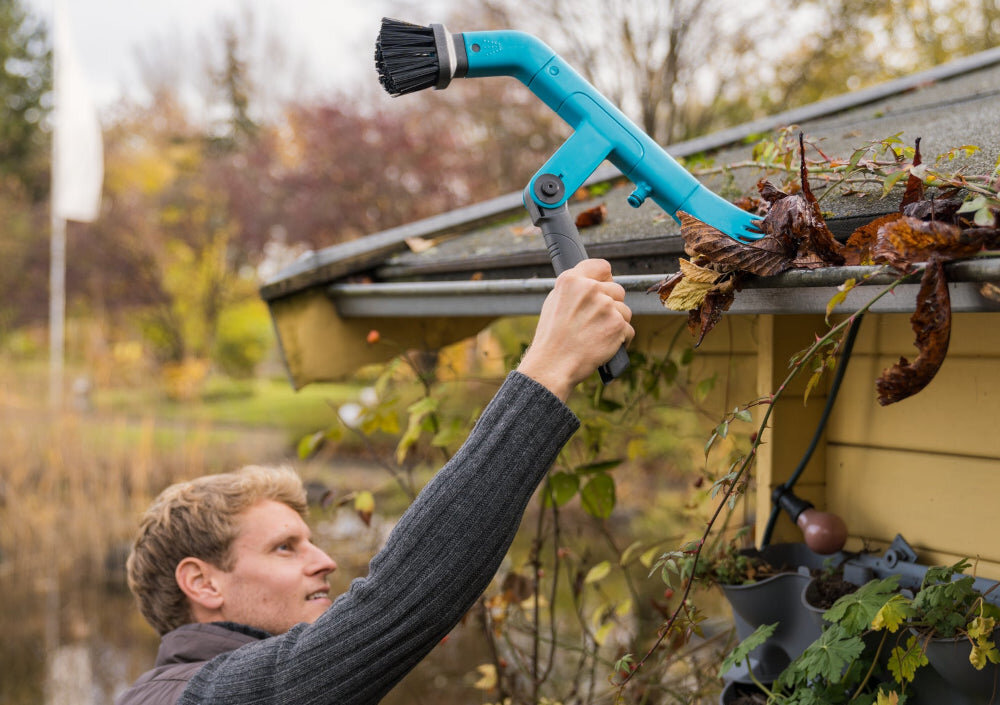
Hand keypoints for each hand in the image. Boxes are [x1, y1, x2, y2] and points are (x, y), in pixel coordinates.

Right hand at [517, 259, 632, 400]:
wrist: (553, 365)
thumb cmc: (552, 338)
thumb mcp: (554, 303)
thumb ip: (575, 289)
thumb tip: (593, 283)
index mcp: (571, 280)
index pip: (602, 267)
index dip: (605, 278)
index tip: (604, 287)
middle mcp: (590, 289)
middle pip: (617, 290)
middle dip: (611, 305)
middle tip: (596, 321)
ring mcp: (606, 307)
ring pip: (624, 310)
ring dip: (616, 322)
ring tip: (597, 335)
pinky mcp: (618, 325)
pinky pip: (628, 329)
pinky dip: (620, 339)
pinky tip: (605, 345)